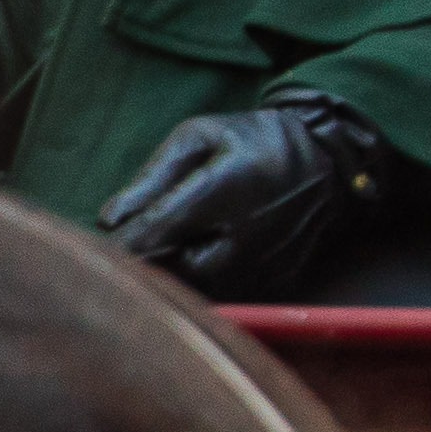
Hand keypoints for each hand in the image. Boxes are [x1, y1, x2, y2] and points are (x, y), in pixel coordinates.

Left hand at [96, 92, 395, 298]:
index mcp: (220, 190)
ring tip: (171, 250)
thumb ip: (152, 177)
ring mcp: (263, 263)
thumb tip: (108, 220)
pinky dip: (207, 282)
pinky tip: (204, 258)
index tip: (100, 249)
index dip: (119, 247)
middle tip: (135, 249)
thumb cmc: (255, 140)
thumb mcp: (200, 137)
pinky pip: (228, 294)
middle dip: (148, 262)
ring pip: (198, 289)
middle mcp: (244, 234)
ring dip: (176, 275)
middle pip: (171, 271)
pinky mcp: (277, 281)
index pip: (151, 235)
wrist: (330, 161)